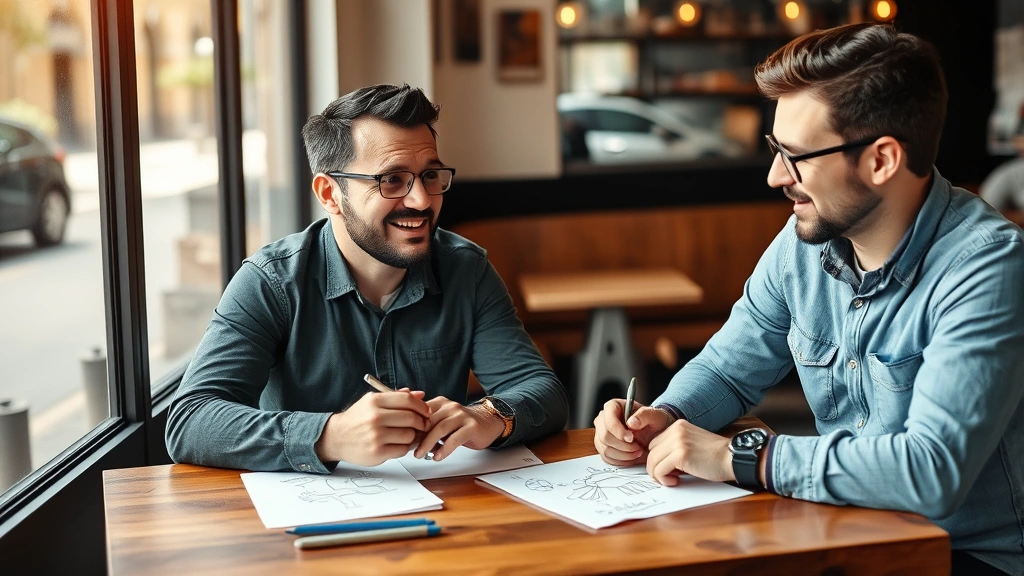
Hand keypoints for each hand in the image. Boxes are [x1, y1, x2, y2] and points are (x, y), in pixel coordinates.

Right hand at [314, 388, 430, 466]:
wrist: (336, 437)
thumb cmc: (357, 419)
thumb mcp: (372, 401)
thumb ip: (397, 397)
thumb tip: (420, 394)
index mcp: (375, 401)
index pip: (408, 400)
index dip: (421, 406)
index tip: (426, 411)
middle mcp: (375, 417)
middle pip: (411, 418)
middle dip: (421, 422)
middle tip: (423, 424)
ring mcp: (376, 436)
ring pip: (409, 435)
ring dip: (412, 435)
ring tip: (407, 434)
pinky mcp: (377, 452)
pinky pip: (402, 449)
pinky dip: (404, 447)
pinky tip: (399, 443)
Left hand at [412, 397, 504, 460]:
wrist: (488, 422)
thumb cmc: (462, 424)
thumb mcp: (443, 420)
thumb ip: (428, 425)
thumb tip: (408, 439)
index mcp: (440, 403)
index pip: (420, 412)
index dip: (411, 426)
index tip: (403, 439)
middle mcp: (450, 406)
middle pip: (428, 421)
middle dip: (417, 437)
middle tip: (409, 449)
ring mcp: (462, 415)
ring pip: (440, 429)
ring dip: (428, 444)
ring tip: (420, 455)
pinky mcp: (471, 426)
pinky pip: (455, 438)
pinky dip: (444, 449)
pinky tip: (438, 457)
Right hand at [593, 399, 674, 465]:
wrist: (653, 432)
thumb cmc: (653, 421)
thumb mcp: (655, 415)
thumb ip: (644, 415)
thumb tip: (631, 422)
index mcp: (613, 407)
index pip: (609, 420)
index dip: (618, 431)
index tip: (631, 438)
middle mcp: (603, 420)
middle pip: (605, 436)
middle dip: (623, 446)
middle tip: (638, 447)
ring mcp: (601, 434)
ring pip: (605, 449)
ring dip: (624, 454)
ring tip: (638, 451)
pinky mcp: (603, 447)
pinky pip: (607, 458)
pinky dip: (622, 460)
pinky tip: (632, 455)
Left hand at [645, 419, 732, 485]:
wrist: (733, 458)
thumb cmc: (716, 456)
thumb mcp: (692, 444)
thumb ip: (675, 447)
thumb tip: (658, 462)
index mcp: (678, 426)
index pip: (654, 443)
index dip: (658, 459)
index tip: (667, 469)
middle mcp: (675, 430)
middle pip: (651, 452)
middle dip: (656, 467)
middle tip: (668, 476)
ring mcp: (677, 441)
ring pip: (652, 462)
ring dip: (659, 475)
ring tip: (672, 480)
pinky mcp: (680, 455)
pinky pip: (659, 470)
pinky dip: (664, 479)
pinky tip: (676, 481)